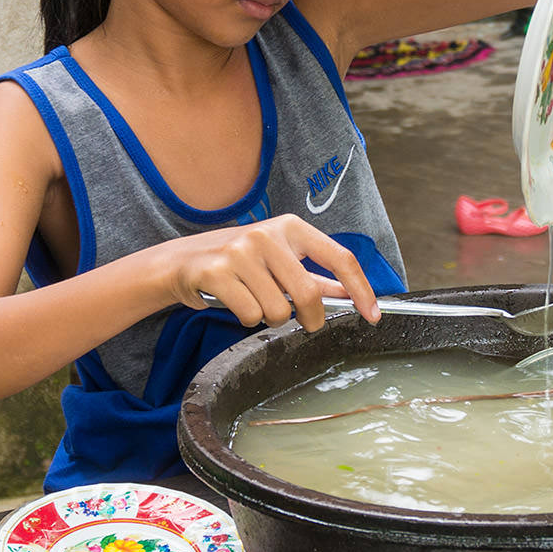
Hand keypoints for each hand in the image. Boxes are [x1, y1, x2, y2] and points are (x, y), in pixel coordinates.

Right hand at [164, 214, 380, 332]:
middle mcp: (266, 234)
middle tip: (306, 324)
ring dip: (270, 318)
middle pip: (308, 293)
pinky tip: (234, 302)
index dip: (361, 289)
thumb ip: (314, 276)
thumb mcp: (278, 259)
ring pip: (277, 310)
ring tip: (253, 301)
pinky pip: (250, 315)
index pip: (339, 257)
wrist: (179, 261)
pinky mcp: (217, 272)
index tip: (372, 314)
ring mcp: (240, 251)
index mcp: (290, 227)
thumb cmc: (236, 261)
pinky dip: (246, 318)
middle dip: (312, 318)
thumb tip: (349, 294)